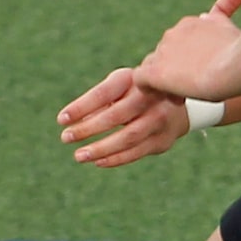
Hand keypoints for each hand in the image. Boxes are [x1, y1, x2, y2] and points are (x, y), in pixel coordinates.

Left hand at [57, 66, 188, 167]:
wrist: (178, 101)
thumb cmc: (136, 91)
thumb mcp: (119, 86)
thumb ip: (97, 101)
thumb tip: (70, 121)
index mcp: (134, 79)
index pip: (104, 93)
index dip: (81, 107)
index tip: (61, 119)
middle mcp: (151, 97)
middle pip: (116, 116)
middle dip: (88, 129)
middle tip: (65, 137)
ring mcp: (160, 119)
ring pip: (127, 138)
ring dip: (101, 149)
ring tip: (79, 155)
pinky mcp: (163, 139)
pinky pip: (137, 152)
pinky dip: (115, 158)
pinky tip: (98, 161)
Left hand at [137, 10, 240, 100]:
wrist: (237, 66)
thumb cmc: (240, 53)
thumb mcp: (230, 31)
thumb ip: (217, 24)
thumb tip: (206, 17)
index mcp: (191, 23)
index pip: (180, 42)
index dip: (188, 60)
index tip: (202, 73)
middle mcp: (174, 33)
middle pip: (166, 55)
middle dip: (176, 71)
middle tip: (192, 89)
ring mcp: (163, 52)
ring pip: (154, 67)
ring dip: (165, 82)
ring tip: (181, 98)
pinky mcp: (156, 72)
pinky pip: (141, 80)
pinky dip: (149, 90)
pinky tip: (164, 98)